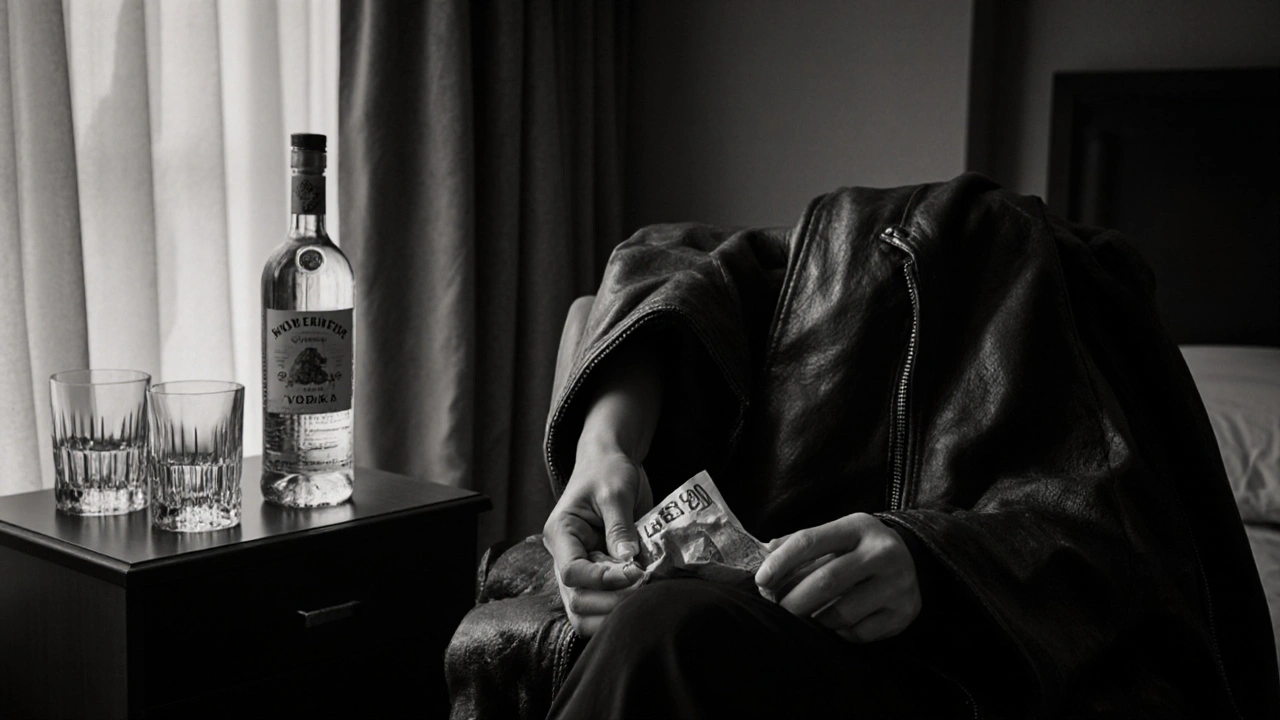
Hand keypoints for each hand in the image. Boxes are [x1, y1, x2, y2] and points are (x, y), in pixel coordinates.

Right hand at [543, 443, 651, 636]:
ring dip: (614, 612)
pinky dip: (620, 607)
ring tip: (643, 597)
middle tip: (644, 589)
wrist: (611, 462)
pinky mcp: (599, 573)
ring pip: (585, 611)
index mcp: (561, 534)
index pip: (572, 573)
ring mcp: (582, 567)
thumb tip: (629, 561)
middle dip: (611, 602)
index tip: (634, 571)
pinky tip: (642, 597)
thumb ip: (620, 528)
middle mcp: (565, 556)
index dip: (603, 579)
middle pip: (576, 601)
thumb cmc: (608, 471)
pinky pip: (602, 603)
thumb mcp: (615, 493)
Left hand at [755, 513, 920, 641]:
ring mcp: (897, 584)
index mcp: (858, 527)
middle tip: (778, 609)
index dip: (780, 562)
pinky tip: (833, 624)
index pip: (809, 541)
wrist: (912, 561)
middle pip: (825, 581)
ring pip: (841, 613)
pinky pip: (858, 633)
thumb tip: (763, 554)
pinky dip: (838, 632)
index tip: (761, 580)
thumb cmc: (858, 548)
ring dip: (814, 620)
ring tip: (804, 618)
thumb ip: (800, 543)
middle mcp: (882, 552)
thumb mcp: (835, 535)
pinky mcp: (903, 613)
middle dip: (792, 600)